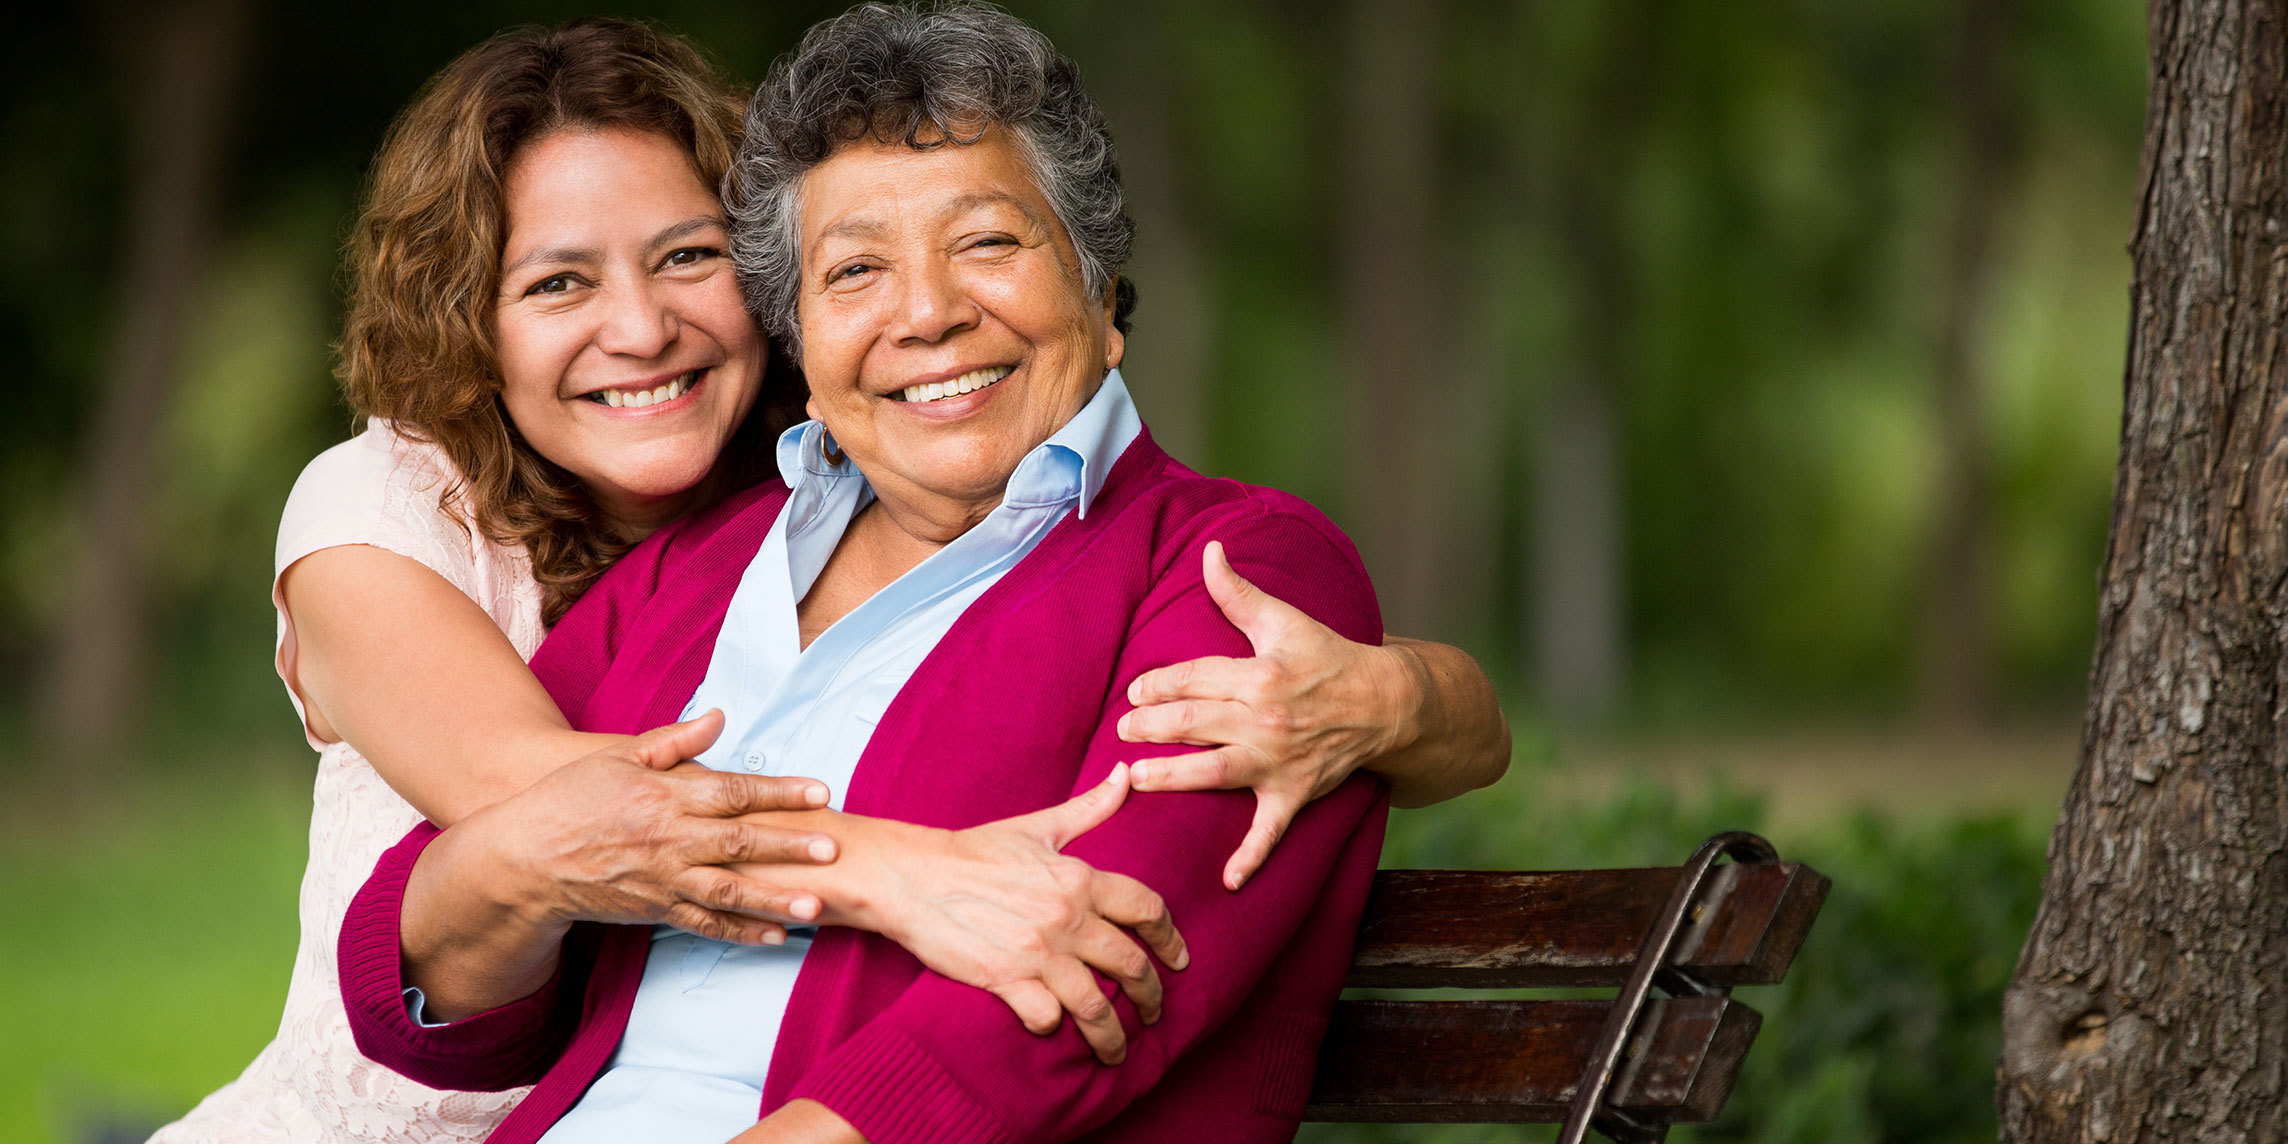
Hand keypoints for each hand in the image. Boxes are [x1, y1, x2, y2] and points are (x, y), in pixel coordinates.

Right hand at [478, 711, 840, 944]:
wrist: (525, 859)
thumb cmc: (572, 799)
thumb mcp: (618, 756)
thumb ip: (674, 741)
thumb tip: (720, 717)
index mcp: (664, 796)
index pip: (733, 792)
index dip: (779, 792)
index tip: (821, 791)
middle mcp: (670, 841)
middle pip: (740, 843)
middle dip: (790, 847)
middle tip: (833, 849)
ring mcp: (664, 880)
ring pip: (729, 894)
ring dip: (775, 900)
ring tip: (817, 906)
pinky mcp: (656, 911)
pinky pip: (706, 926)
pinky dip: (742, 934)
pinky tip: (778, 937)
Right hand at [853, 764, 1188, 1065]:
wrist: (912, 876)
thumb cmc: (973, 851)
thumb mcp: (1038, 827)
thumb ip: (1089, 808)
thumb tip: (1126, 775)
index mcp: (1079, 878)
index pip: (1147, 909)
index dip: (1171, 938)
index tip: (1179, 960)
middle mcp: (1066, 917)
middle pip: (1130, 965)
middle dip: (1150, 996)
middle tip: (1155, 1012)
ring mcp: (1037, 951)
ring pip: (1095, 1004)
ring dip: (1112, 1034)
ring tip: (1118, 1048)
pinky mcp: (1005, 979)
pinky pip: (1046, 1016)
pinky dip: (1054, 1027)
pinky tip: (1054, 1027)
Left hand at [1117, 540, 1423, 889]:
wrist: (1386, 704)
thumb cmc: (1328, 658)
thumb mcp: (1285, 621)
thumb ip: (1238, 592)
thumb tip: (1209, 550)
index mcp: (1260, 675)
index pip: (1197, 678)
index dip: (1161, 684)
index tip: (1134, 692)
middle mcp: (1266, 720)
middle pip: (1197, 722)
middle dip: (1154, 726)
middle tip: (1122, 730)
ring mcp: (1279, 761)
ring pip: (1216, 772)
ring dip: (1174, 777)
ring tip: (1136, 777)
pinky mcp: (1294, 793)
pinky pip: (1270, 831)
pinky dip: (1251, 857)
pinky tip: (1227, 881)